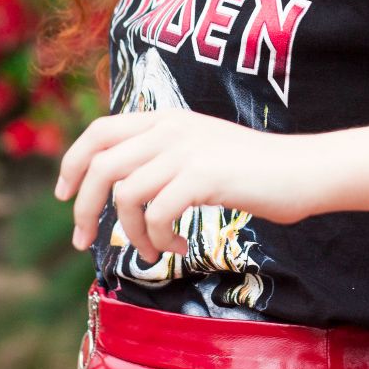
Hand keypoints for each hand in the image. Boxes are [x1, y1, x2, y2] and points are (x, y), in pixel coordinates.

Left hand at [54, 110, 314, 262]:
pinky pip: (157, 215)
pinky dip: (158, 240)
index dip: (72, 162)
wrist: (304, 168)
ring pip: (126, 195)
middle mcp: (172, 128)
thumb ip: (165, 155)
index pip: (100, 130)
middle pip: (102, 165)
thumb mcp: (202, 149)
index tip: (64, 195)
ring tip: (152, 249)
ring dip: (130, 234)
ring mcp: (188, 149)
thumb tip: (121, 187)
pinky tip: (178, 247)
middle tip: (84, 241)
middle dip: (83, 209)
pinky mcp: (204, 176)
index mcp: (167, 118)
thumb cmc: (255, 169)